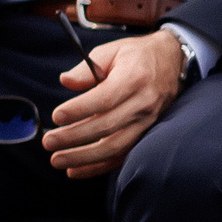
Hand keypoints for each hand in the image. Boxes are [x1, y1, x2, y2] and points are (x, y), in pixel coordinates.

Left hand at [45, 30, 187, 177]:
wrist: (173, 62)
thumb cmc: (136, 56)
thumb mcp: (111, 51)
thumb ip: (87, 68)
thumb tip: (65, 82)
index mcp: (133, 78)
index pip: (105, 99)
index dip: (79, 110)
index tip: (57, 116)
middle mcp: (142, 103)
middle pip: (107, 127)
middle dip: (74, 138)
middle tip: (48, 142)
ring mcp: (146, 122)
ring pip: (114, 147)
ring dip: (83, 158)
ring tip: (57, 160)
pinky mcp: (145, 135)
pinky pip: (122, 157)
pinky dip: (98, 167)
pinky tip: (75, 170)